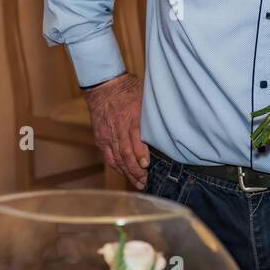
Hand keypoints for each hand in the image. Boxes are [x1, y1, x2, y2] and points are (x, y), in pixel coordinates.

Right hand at [84, 73, 148, 188]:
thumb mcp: (144, 98)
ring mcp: (107, 135)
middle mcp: (118, 129)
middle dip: (135, 171)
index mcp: (130, 118)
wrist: (104, 86)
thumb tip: (169, 126)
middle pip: (125, 153)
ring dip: (127, 172)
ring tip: (137, 183)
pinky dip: (117, 166)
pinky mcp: (100, 138)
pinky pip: (108, 156)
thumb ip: (152, 115)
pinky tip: (125, 173)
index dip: (140, 154)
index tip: (146, 165)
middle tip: (145, 182)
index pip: (134, 139)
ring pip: (117, 158)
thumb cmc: (128, 91)